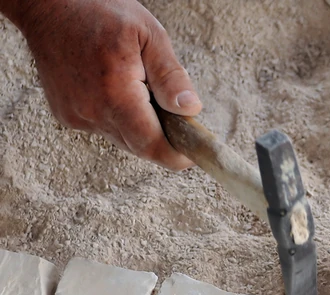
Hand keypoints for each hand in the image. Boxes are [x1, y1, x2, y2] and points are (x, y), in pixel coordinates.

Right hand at [16, 0, 200, 169]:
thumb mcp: (149, 35)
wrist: (48, 6)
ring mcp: (76, 116)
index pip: (151, 145)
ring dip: (141, 128)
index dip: (176, 157)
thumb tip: (190, 110)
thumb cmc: (99, 12)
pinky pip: (104, 128)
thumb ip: (171, 76)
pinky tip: (120, 92)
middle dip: (163, 140)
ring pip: (122, 139)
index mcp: (115, 93)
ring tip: (146, 95)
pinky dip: (120, 119)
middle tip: (179, 119)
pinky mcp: (67, 115)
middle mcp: (91, 111)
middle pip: (139, 147)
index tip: (193, 156)